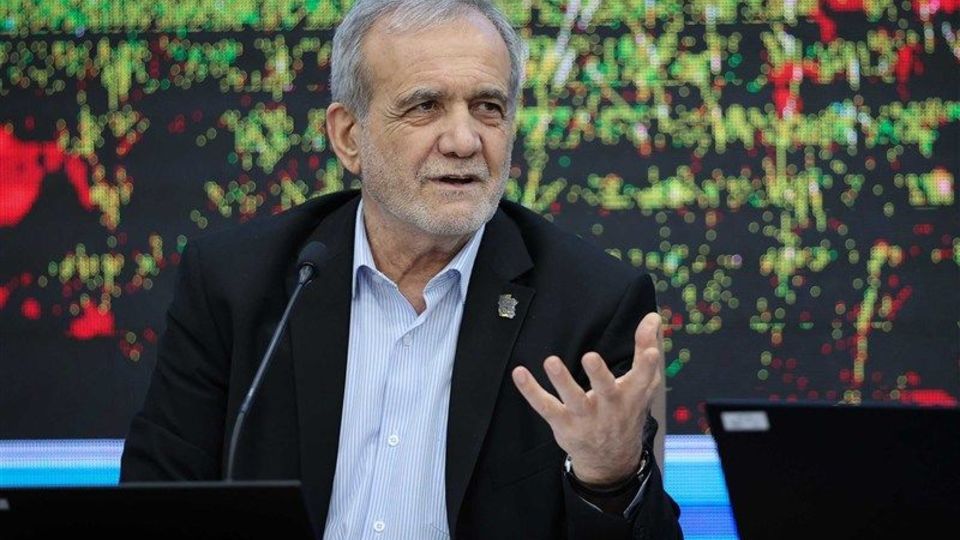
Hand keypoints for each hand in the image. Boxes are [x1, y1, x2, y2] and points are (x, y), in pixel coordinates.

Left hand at [511, 311, 663, 485]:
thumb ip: (646, 348)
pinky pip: (545, 406)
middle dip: (599, 375)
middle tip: (590, 357)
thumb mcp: (642, 384)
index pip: (644, 377)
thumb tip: (652, 317)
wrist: (612, 459)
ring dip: (562, 381)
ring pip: (574, 400)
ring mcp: (586, 417)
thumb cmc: (626, 411)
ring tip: (552, 362)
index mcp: (632, 394)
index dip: (648, 364)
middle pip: (606, 390)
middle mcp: (610, 407)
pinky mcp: (564, 423)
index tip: (652, 351)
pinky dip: (530, 391)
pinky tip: (519, 373)